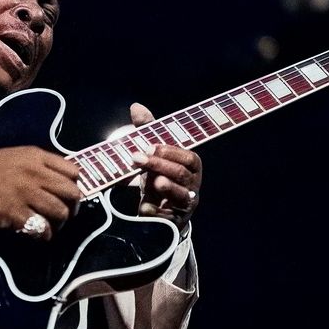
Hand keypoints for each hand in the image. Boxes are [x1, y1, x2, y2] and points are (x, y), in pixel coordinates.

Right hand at [0, 146, 81, 240]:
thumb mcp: (14, 156)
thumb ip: (37, 164)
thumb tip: (57, 180)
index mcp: (35, 157)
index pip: (73, 171)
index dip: (74, 185)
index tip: (68, 195)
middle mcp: (34, 173)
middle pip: (71, 193)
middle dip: (72, 207)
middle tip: (65, 215)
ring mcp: (25, 193)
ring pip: (60, 212)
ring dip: (60, 223)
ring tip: (52, 227)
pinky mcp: (15, 213)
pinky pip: (42, 228)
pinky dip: (44, 235)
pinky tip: (38, 235)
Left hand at [130, 103, 201, 230]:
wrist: (160, 210)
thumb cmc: (159, 174)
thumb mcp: (154, 154)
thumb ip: (148, 131)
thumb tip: (136, 106)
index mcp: (192, 167)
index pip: (189, 157)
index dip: (170, 151)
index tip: (148, 146)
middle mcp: (193, 186)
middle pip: (182, 174)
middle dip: (160, 165)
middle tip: (137, 158)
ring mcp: (186, 205)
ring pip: (182, 196)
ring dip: (167, 188)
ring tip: (154, 183)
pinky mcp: (175, 222)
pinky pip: (168, 218)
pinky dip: (156, 212)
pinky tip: (144, 208)